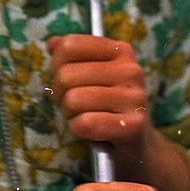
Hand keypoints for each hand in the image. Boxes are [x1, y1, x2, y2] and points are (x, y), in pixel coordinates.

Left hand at [47, 33, 189, 190]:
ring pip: (73, 99)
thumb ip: (71, 57)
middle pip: (66, 75)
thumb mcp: (91, 77)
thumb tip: (52, 42)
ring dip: (69, 114)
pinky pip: (85, 123)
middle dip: (61, 95)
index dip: (57, 65)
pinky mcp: (133, 126)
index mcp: (120, 51)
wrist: (137, 147)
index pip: (70, 45)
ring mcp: (135, 98)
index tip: (67, 80)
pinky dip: (78, 130)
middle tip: (74, 106)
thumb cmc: (107, 108)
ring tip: (83, 118)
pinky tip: (90, 132)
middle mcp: (131, 70)